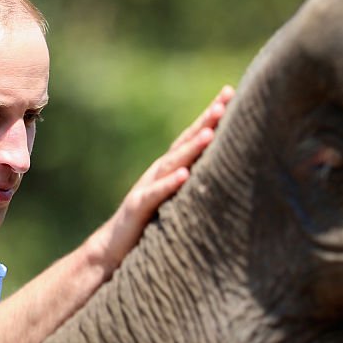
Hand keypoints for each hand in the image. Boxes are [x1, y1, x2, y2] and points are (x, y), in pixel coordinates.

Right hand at [87, 85, 234, 273]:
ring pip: (172, 164)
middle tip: (224, 102)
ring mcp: (147, 187)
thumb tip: (228, 173)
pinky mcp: (138, 208)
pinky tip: (185, 174)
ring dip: (191, 148)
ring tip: (210, 133)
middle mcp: (158, 172)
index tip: (230, 93)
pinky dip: (170, 184)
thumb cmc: (149, 225)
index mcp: (169, 169)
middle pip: (184, 142)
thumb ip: (196, 186)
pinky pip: (155, 194)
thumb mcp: (177, 201)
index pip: (192, 136)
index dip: (210, 116)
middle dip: (205, 122)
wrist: (112, 249)